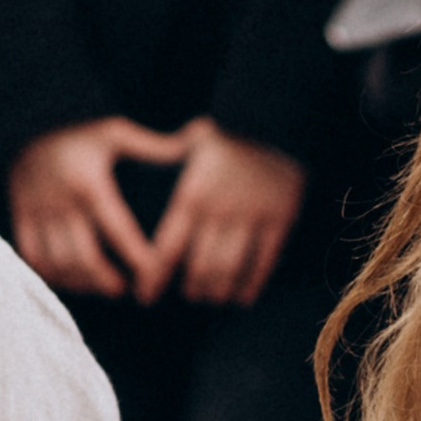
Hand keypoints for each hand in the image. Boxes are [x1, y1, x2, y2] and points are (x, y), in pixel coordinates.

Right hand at [8, 116, 186, 296]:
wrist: (24, 128)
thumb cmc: (81, 137)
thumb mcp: (115, 133)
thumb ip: (152, 145)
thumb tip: (194, 140)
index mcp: (89, 182)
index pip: (118, 230)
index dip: (138, 257)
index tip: (153, 274)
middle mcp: (60, 200)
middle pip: (84, 256)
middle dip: (106, 280)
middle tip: (123, 289)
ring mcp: (37, 212)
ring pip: (58, 262)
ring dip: (82, 282)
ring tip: (102, 286)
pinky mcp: (20, 218)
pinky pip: (33, 258)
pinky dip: (53, 275)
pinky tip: (72, 279)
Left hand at [138, 119, 305, 307]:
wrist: (281, 123)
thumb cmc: (230, 135)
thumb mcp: (194, 142)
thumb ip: (168, 162)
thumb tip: (139, 167)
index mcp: (192, 194)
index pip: (167, 247)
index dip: (154, 278)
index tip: (146, 297)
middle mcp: (219, 209)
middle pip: (199, 267)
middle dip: (191, 288)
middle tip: (188, 295)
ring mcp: (251, 217)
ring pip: (229, 269)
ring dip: (218, 291)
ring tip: (211, 297)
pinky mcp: (280, 220)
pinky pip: (264, 263)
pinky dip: (251, 285)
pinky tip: (242, 297)